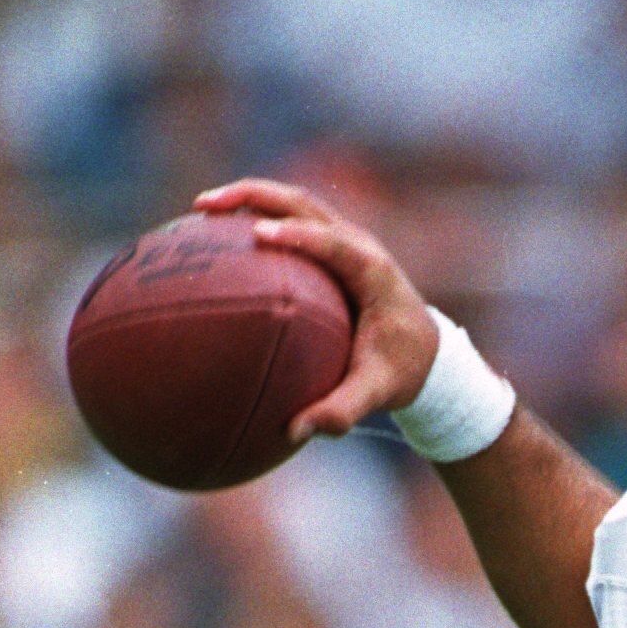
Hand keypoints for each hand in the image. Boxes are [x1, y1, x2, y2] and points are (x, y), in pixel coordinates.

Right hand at [194, 179, 440, 441]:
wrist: (426, 351)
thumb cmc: (400, 371)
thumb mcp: (378, 394)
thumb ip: (342, 411)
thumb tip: (295, 431)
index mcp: (372, 271)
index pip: (332, 242)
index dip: (297, 235)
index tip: (257, 235)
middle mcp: (356, 243)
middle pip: (302, 204)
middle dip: (253, 197)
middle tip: (205, 206)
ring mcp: (342, 238)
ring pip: (291, 203)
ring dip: (247, 198)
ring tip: (200, 209)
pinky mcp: (328, 245)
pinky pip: (288, 222)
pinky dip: (253, 218)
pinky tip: (216, 238)